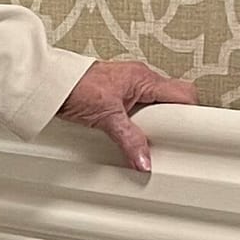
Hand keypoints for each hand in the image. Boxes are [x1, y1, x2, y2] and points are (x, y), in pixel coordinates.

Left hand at [57, 60, 198, 171]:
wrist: (45, 82)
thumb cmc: (71, 86)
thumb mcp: (106, 117)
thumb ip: (130, 139)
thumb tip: (145, 161)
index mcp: (144, 79)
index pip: (184, 93)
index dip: (192, 114)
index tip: (193, 134)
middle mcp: (138, 79)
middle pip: (172, 100)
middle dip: (174, 120)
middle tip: (170, 140)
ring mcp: (127, 85)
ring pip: (155, 104)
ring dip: (155, 121)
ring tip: (149, 139)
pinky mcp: (115, 93)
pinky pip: (138, 106)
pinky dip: (139, 120)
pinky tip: (133, 133)